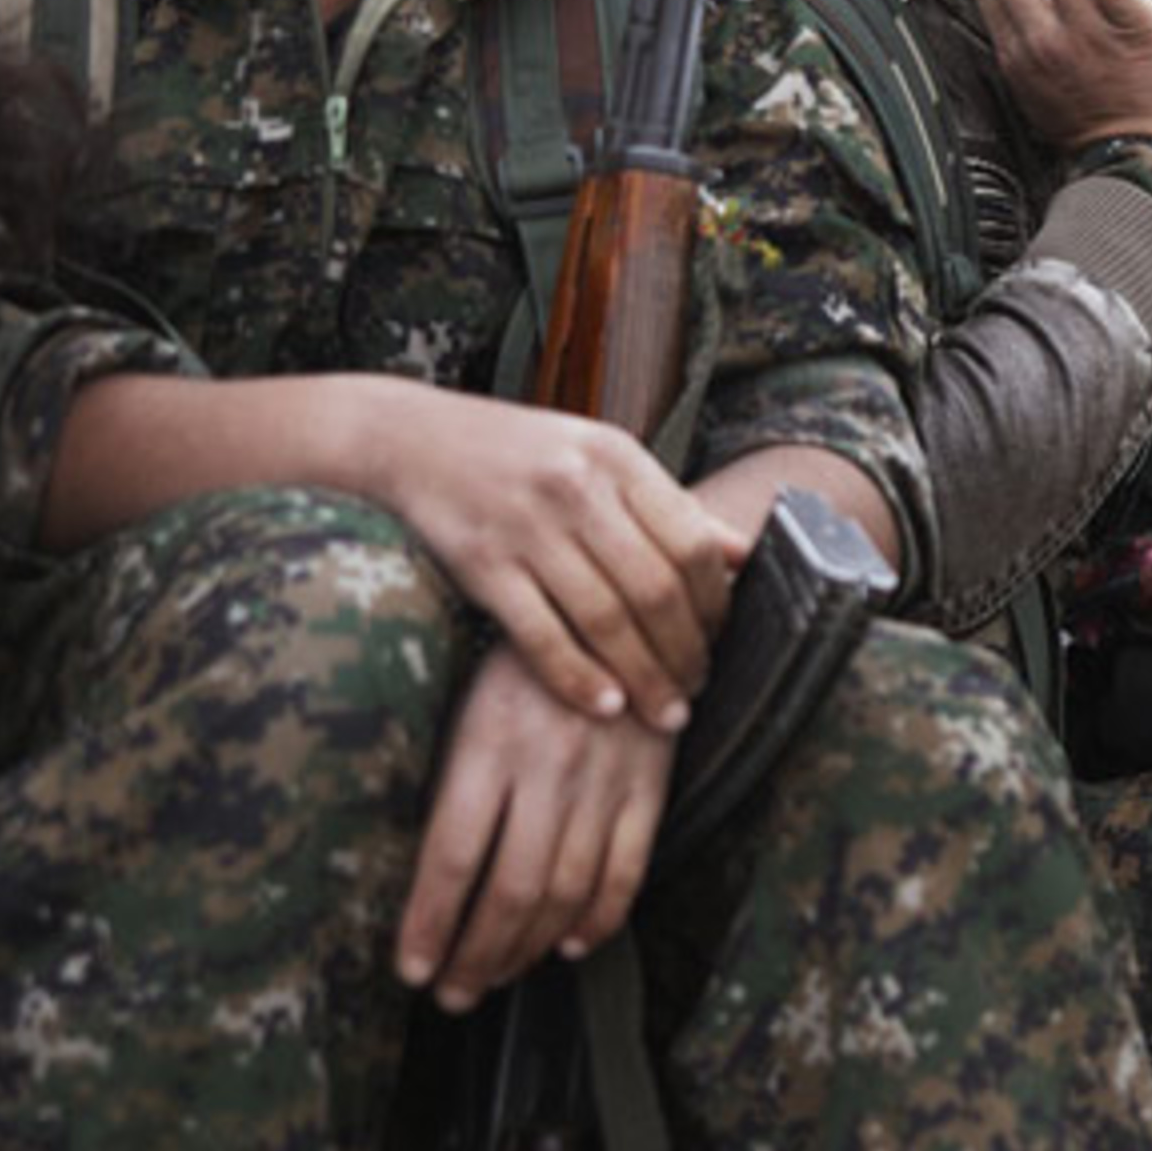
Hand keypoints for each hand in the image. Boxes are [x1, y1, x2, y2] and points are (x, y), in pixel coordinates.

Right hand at [343, 379, 746, 732]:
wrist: (411, 438)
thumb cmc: (520, 453)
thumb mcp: (602, 458)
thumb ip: (668, 506)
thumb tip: (740, 553)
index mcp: (619, 458)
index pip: (692, 542)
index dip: (714, 602)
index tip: (721, 639)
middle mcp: (578, 490)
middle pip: (655, 588)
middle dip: (686, 651)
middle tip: (697, 690)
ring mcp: (527, 528)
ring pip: (604, 618)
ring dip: (642, 676)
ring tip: (663, 712)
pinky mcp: (480, 564)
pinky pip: (540, 634)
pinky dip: (577, 676)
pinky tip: (604, 706)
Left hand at [396, 649, 675, 1012]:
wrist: (621, 599)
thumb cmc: (523, 657)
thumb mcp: (469, 697)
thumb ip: (453, 778)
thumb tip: (420, 869)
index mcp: (489, 741)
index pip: (451, 857)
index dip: (430, 924)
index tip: (411, 969)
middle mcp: (547, 766)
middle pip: (509, 888)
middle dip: (476, 954)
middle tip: (450, 995)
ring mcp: (604, 778)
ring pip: (565, 889)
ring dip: (528, 948)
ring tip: (496, 979)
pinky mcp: (648, 782)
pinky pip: (627, 866)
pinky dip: (602, 916)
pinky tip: (573, 944)